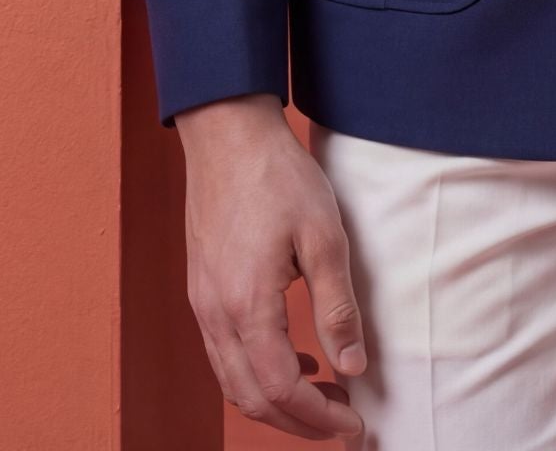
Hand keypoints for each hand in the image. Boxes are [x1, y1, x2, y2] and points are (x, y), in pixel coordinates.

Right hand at [174, 93, 366, 439]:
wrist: (227, 133)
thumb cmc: (277, 176)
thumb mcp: (324, 236)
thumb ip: (337, 307)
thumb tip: (352, 367)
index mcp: (247, 305)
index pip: (281, 390)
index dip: (318, 419)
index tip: (354, 426)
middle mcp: (215, 314)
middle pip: (252, 399)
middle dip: (298, 422)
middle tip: (342, 422)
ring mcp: (202, 303)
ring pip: (233, 383)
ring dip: (277, 402)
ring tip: (324, 395)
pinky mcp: (201, 289)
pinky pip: (223, 355)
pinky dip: (257, 373)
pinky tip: (292, 356)